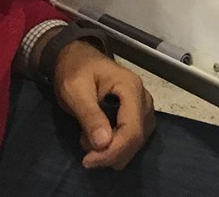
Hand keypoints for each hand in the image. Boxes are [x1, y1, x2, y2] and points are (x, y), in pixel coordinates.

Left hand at [52, 41, 155, 169]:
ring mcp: (143, 107)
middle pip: (136, 138)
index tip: (88, 161)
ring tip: (87, 140)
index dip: (113, 150)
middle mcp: (143, 98)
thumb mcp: (75, 90)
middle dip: (111, 154)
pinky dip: (116, 146)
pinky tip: (98, 140)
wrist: (76, 57)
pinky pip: (133, 138)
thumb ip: (89, 116)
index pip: (132, 129)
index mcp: (131, 87)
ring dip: (113, 151)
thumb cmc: (74, 70)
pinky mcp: (138, 115)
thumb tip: (104, 144)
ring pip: (136, 142)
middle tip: (85, 154)